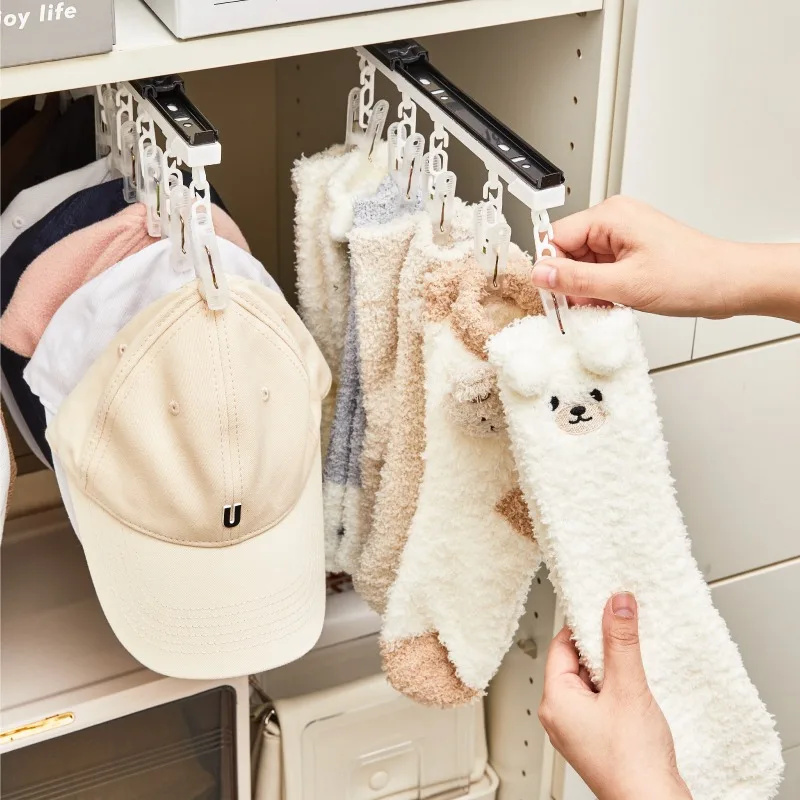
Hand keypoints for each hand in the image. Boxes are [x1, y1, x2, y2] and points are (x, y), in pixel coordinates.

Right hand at [530, 196, 799, 321]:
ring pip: (583, 264)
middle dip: (570, 282)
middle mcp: (615, 220)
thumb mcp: (624, 284)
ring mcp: (624, 236)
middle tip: (581, 307)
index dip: (550, 269)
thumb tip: (541, 274)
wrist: (730, 284)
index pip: (555, 238)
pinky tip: (613, 302)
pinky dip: (600, 289)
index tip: (552, 296)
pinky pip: (600, 270)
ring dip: (586, 289)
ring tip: (605, 304)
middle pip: (567, 251)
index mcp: (610, 216)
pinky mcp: (631, 252)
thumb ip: (576, 279)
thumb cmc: (692, 276)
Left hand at [538, 593, 691, 799]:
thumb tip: (616, 604)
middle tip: (625, 633)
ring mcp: (577, 730)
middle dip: (601, 648)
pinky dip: (618, 690)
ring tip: (634, 662)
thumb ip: (621, 641)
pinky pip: (601, 702)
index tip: (604, 608)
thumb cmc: (633, 763)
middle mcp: (559, 716)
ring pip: (591, 683)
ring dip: (612, 669)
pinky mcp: (596, 740)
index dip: (583, 625)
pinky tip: (638, 688)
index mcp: (554, 701)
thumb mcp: (628, 688)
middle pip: (575, 662)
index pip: (561, 645)